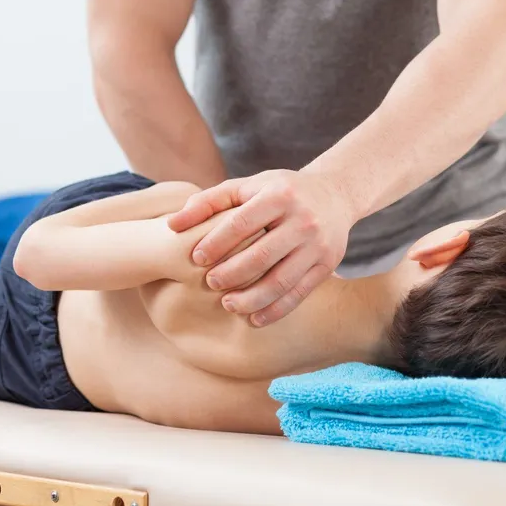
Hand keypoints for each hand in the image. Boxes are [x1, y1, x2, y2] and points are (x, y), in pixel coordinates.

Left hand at [166, 170, 356, 326]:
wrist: (335, 194)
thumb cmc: (279, 190)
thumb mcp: (247, 186)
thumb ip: (208, 202)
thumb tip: (171, 225)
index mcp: (279, 195)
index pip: (242, 222)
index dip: (216, 242)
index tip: (196, 259)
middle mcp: (303, 219)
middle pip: (261, 255)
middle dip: (231, 273)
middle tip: (209, 284)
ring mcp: (318, 244)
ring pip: (281, 280)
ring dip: (251, 299)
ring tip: (228, 305)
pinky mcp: (327, 264)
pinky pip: (298, 293)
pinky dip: (275, 310)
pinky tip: (253, 319)